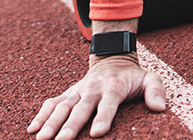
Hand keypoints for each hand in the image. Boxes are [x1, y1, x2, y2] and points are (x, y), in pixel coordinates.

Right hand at [27, 54, 166, 138]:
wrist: (112, 59)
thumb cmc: (132, 76)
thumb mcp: (150, 78)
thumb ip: (155, 90)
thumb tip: (160, 108)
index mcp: (113, 87)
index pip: (108, 104)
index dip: (103, 118)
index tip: (97, 133)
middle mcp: (92, 89)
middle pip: (80, 109)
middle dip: (70, 126)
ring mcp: (78, 92)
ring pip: (62, 107)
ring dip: (51, 123)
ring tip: (42, 139)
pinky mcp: (67, 94)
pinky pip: (51, 104)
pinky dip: (41, 115)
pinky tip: (32, 129)